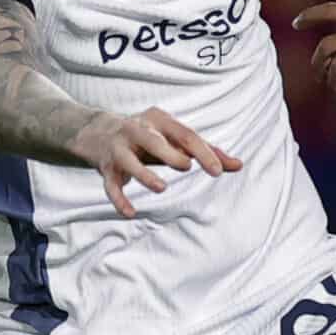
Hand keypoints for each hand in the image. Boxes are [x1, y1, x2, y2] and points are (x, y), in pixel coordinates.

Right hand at [69, 107, 242, 217]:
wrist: (97, 132)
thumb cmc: (148, 138)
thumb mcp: (174, 140)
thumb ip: (205, 151)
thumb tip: (238, 165)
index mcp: (159, 121)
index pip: (185, 135)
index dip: (203, 151)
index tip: (219, 170)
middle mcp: (136, 130)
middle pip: (154, 141)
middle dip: (170, 154)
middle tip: (187, 167)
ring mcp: (118, 148)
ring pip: (129, 161)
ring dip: (144, 174)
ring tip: (161, 188)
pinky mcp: (106, 167)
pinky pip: (111, 186)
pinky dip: (119, 200)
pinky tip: (131, 213)